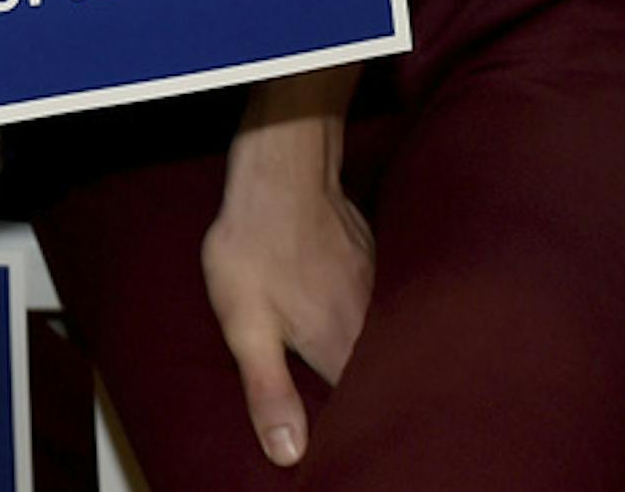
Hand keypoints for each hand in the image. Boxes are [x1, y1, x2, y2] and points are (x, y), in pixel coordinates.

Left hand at [203, 121, 374, 468]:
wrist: (278, 171)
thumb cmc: (254, 246)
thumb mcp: (245, 325)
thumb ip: (268, 389)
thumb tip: (289, 454)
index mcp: (341, 349)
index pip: (361, 411)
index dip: (351, 429)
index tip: (346, 442)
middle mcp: (370, 324)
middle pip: (376, 376)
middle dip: (368, 396)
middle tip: (348, 402)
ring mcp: (375, 288)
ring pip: (379, 338)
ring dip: (369, 355)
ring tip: (350, 366)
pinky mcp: (370, 261)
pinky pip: (376, 303)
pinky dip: (364, 316)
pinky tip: (342, 313)